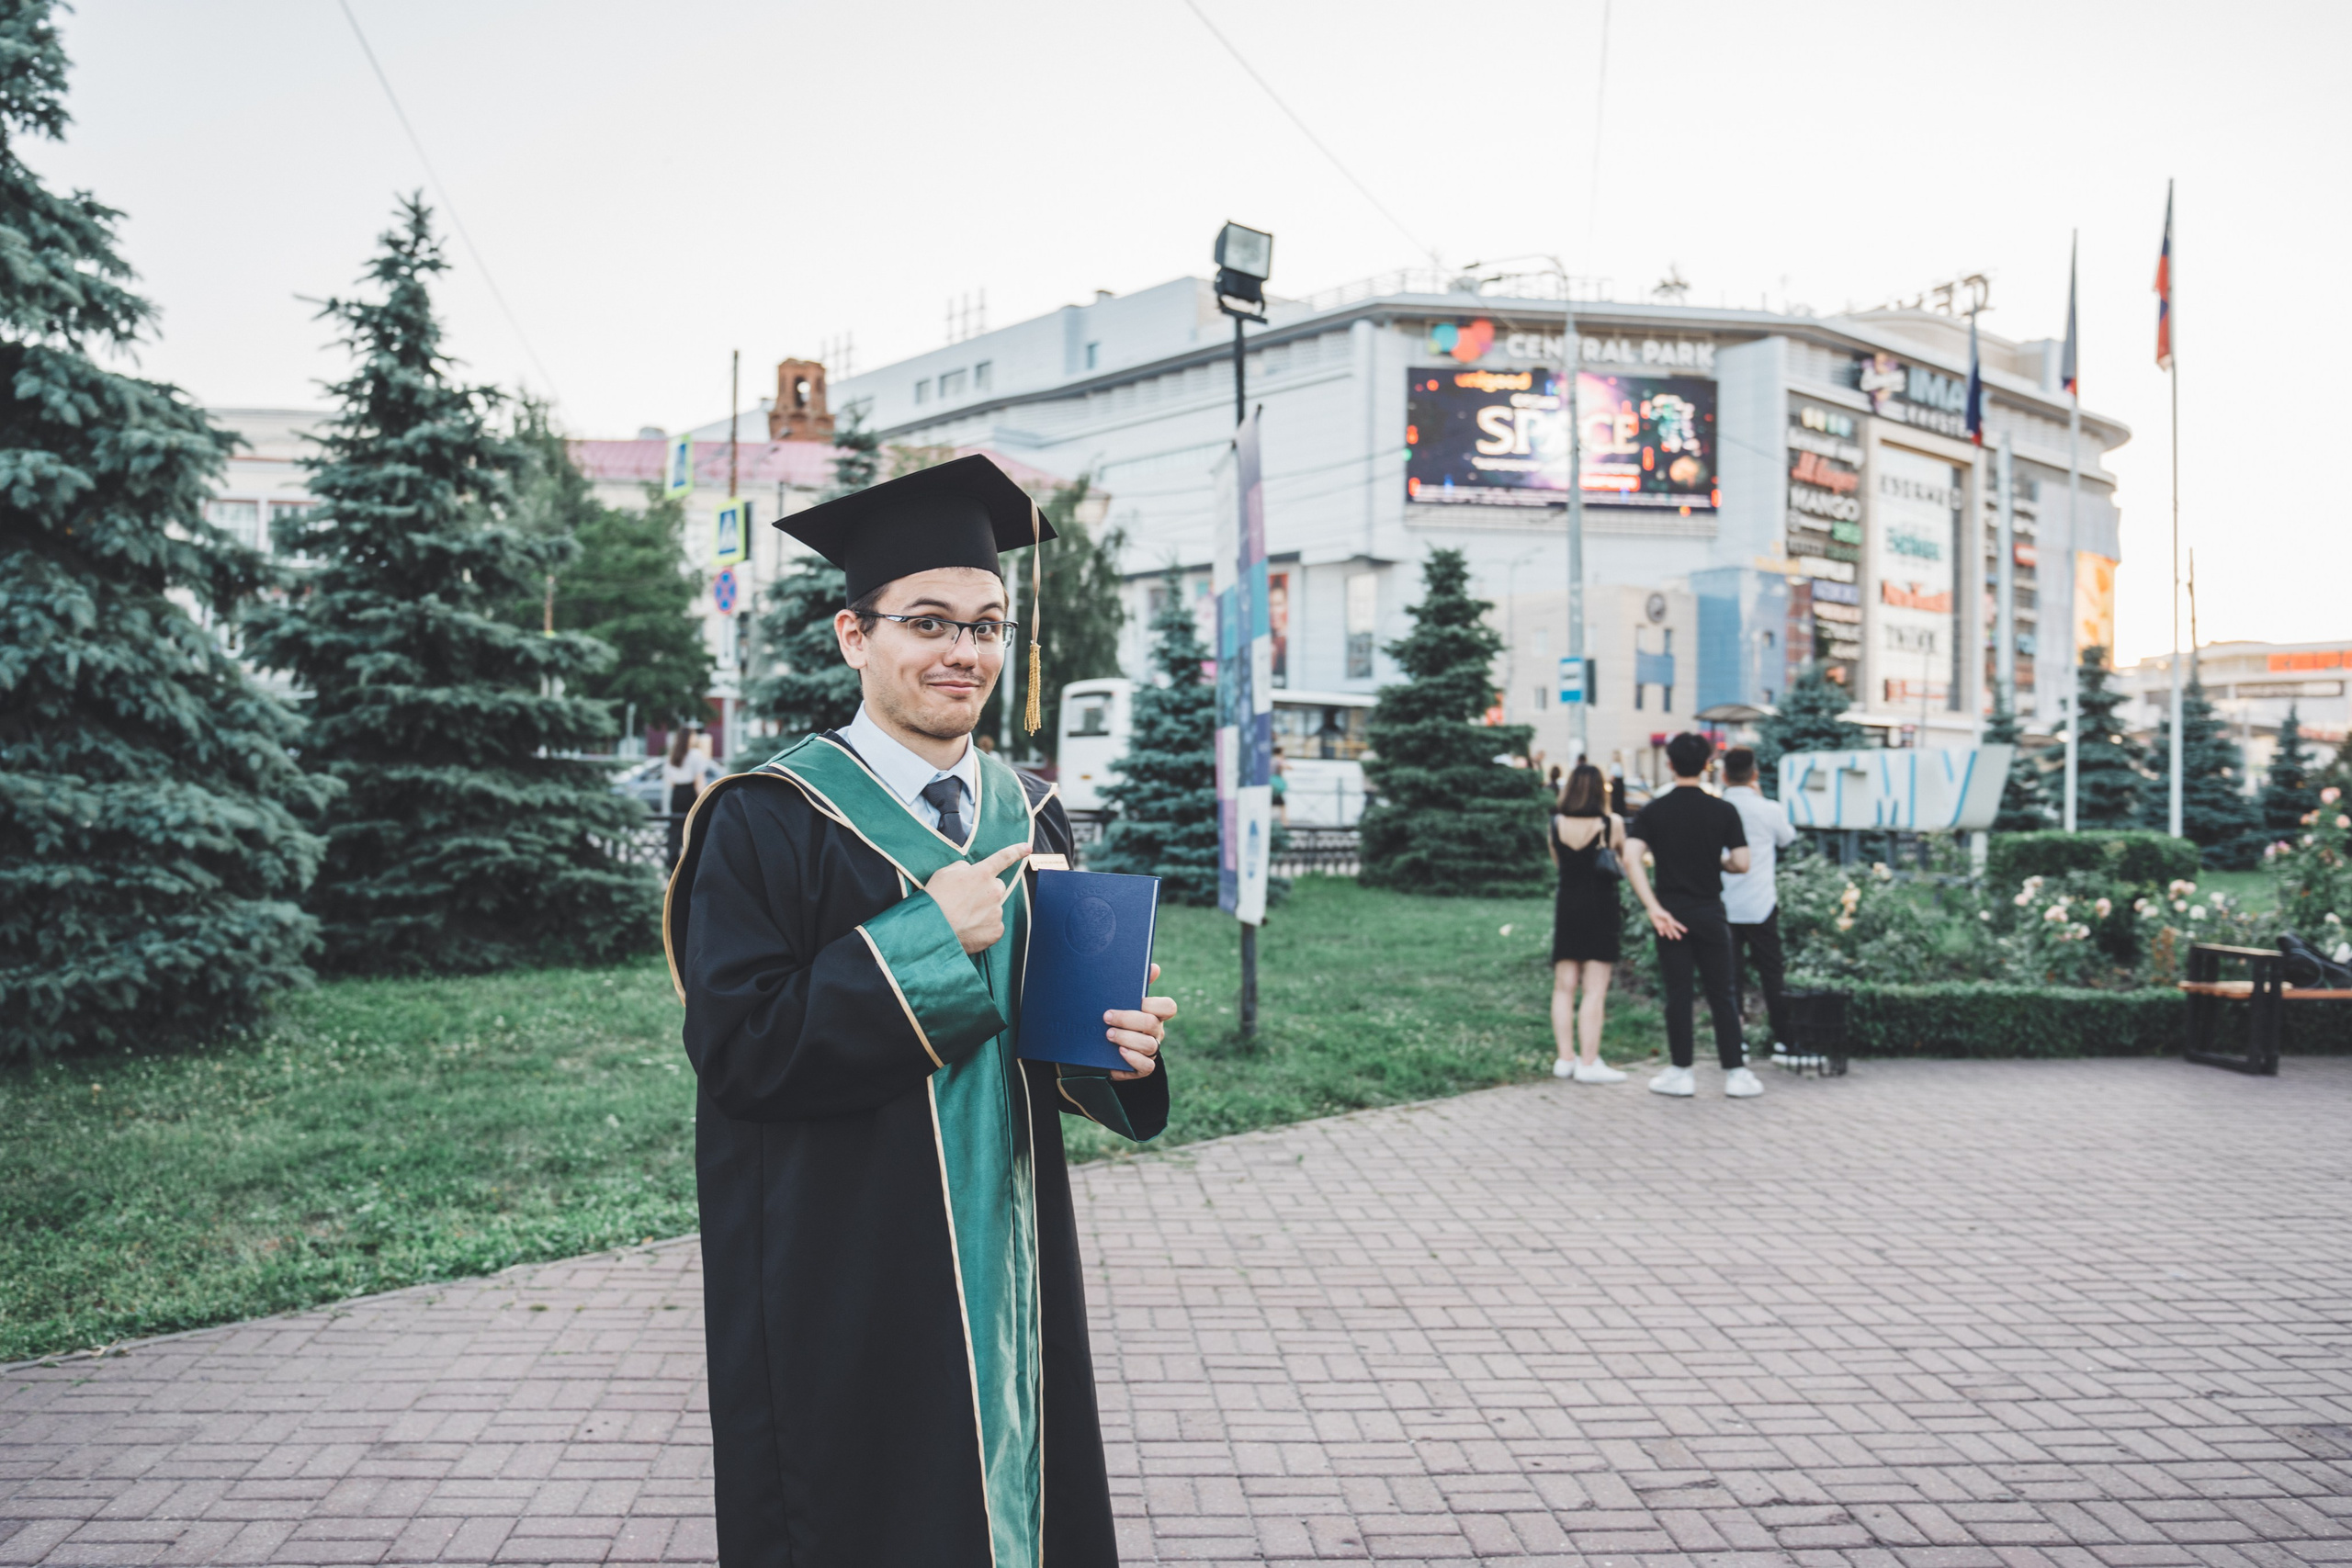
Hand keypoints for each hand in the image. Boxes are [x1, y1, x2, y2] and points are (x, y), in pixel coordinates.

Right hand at [928, 842, 1029, 953]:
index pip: (1003, 858)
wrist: (932, 929)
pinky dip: (983, 928)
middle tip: (967, 901)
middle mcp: (994, 891)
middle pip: (997, 887)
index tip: (1028, 848)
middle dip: (986, 892)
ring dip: (982, 911)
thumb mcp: (945, 873)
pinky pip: (994, 926)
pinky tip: (968, 929)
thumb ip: (963, 868)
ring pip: (994, 908)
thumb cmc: (936, 899)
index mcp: (982, 873)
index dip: (1017, 851)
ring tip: (963, 918)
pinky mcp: (996, 930)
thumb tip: (971, 872)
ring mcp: (997, 912)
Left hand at [1107, 962, 1174, 1080]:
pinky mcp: (1143, 1068)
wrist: (1101, 1049)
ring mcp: (1151, 1051)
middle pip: (1152, 1024)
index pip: (1168, 1007)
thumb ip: (1137, 985)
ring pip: (1148, 1045)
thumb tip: (1154, 967)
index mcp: (1155, 1014)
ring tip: (1108, 1034)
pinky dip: (1133, 1058)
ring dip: (1126, 1038)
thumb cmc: (1115, 1020)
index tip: (1136, 1001)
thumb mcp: (1122, 1001)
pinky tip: (1119, 1052)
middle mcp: (1156, 1032)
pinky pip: (1146, 1066)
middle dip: (1128, 1019)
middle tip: (1107, 1016)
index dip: (1154, 1004)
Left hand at [1648, 905, 1686, 940]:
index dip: (1682, 928)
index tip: (1686, 931)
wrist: (1653, 911)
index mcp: (1671, 921)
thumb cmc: (1662, 913)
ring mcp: (1663, 926)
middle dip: (1676, 934)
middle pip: (1673, 930)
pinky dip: (1661, 933)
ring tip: (1671, 938)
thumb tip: (1673, 926)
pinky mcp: (1658, 927)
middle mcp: (1668, 924)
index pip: (1678, 925)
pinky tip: (1662, 934)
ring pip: (1667, 932)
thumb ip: (1671, 921)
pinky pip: (1660, 931)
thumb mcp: (1667, 916)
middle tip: (1680, 938)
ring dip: (1669, 935)